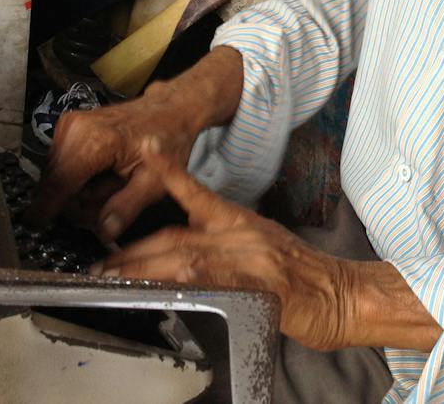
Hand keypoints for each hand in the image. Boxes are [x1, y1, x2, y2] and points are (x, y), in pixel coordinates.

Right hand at [27, 81, 203, 239]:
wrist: (170, 108)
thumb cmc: (167, 141)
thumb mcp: (155, 182)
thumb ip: (128, 207)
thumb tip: (104, 232)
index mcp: (96, 141)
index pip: (58, 183)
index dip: (45, 209)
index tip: (35, 226)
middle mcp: (76, 128)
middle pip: (54, 183)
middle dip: (77, 202)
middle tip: (108, 201)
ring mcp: (69, 124)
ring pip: (54, 175)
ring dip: (77, 190)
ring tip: (110, 184)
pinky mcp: (68, 126)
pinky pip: (60, 164)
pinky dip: (77, 176)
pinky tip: (101, 173)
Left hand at [97, 144, 352, 351]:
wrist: (342, 294)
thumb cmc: (303, 275)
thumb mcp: (261, 243)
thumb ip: (224, 240)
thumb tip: (187, 250)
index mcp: (238, 222)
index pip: (195, 192)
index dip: (167, 172)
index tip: (144, 150)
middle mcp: (240, 235)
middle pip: (174, 237)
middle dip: (133, 252)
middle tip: (101, 264)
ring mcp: (250, 259)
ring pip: (186, 259)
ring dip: (146, 270)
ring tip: (116, 280)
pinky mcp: (262, 286)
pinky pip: (220, 281)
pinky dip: (191, 282)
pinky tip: (171, 284)